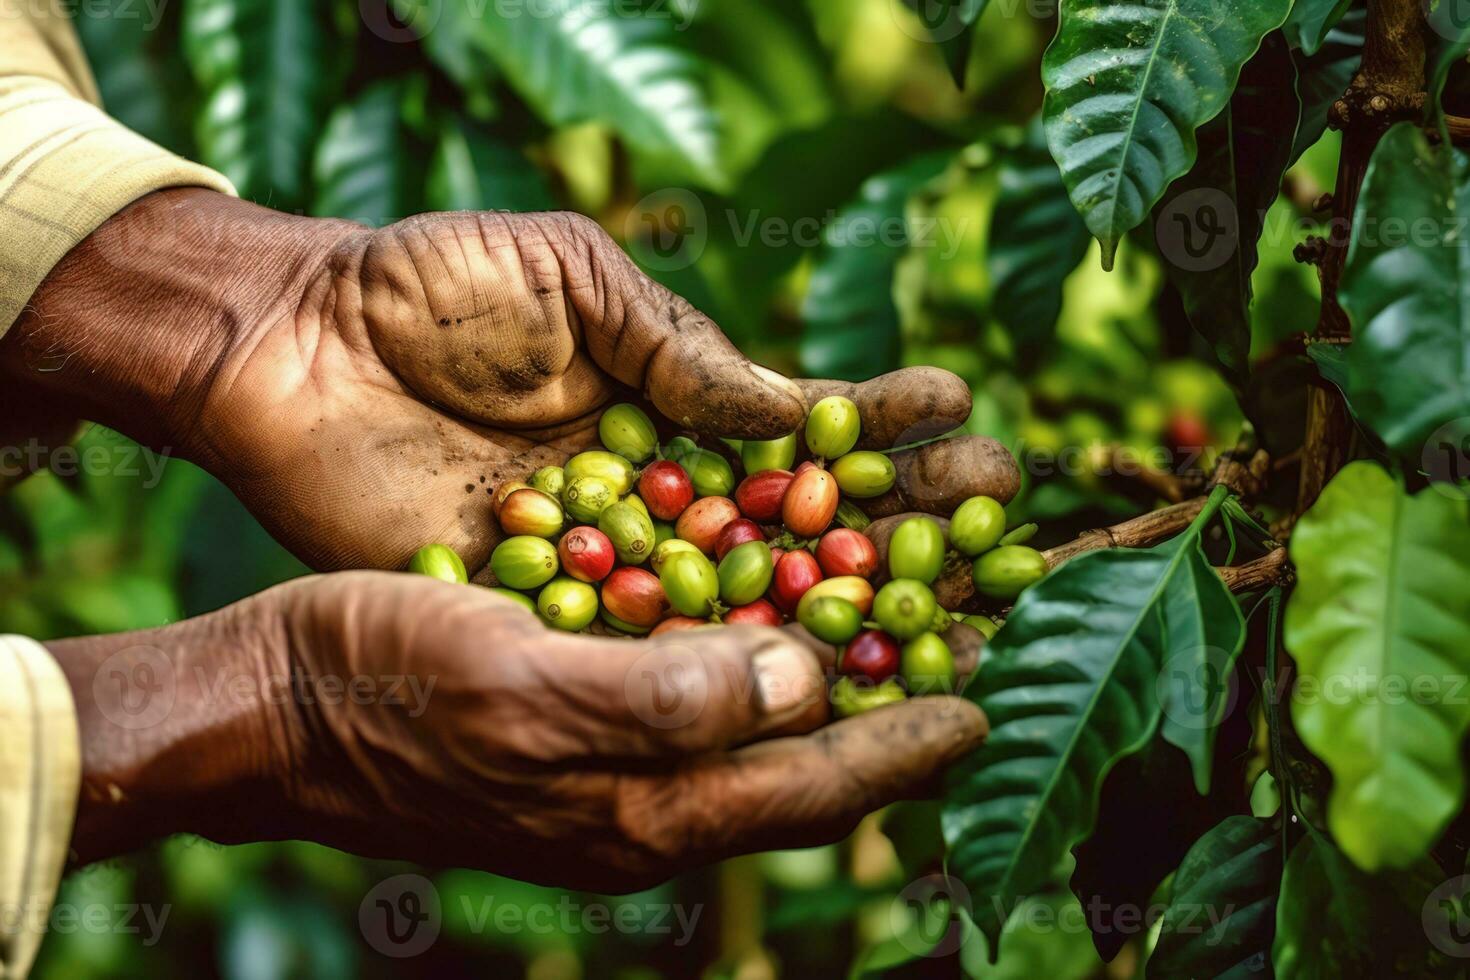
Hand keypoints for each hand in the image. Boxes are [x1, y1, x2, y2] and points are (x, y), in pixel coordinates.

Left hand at [1, 189, 1017, 572]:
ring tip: (946, 605)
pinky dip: (716, 664)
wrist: (290, 349)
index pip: (798, 422)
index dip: (879, 423)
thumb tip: (788, 410)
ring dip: (840, 603)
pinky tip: (803, 674)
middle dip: (900, 517)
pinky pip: (641, 646)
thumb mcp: (572, 274)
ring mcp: (607, 557)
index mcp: (667, 398)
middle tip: (1000, 521)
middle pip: (797, 516)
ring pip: (739, 595)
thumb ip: (678, 342)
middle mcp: (655, 487)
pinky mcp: (544, 611)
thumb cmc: (429, 288)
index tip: (963, 416)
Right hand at [49, 572, 986, 888]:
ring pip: (767, 709)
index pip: (808, 787)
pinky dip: (765, 633)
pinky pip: (705, 676)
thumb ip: (658, 699)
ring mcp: (618, 750)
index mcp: (642, 807)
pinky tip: (789, 591)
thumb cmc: (376, 689)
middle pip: (808, 749)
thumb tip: (800, 681)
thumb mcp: (513, 686)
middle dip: (898, 694)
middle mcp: (648, 790)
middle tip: (979, 639)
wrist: (270, 696)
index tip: (988, 707)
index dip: (904, 747)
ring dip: (844, 653)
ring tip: (915, 596)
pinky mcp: (586, 703)